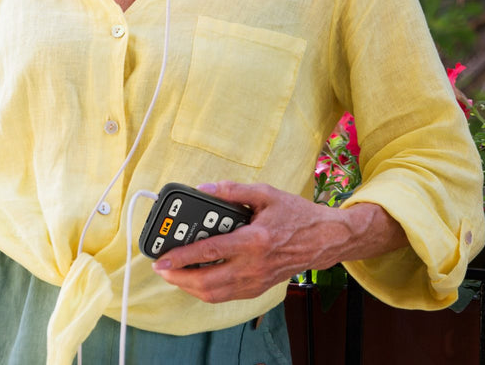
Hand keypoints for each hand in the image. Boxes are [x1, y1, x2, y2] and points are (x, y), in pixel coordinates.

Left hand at [149, 181, 405, 303]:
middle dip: (178, 277)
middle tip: (161, 267)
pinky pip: (226, 296)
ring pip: (214, 294)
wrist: (324, 239)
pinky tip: (195, 278)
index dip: (182, 256)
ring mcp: (257, 281)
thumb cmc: (296, 215)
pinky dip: (206, 290)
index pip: (210, 252)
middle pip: (207, 282)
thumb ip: (232, 190)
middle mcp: (255, 266)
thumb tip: (203, 188)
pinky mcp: (258, 288)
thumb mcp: (266, 193)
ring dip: (189, 287)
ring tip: (173, 274)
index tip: (162, 257)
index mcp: (255, 240)